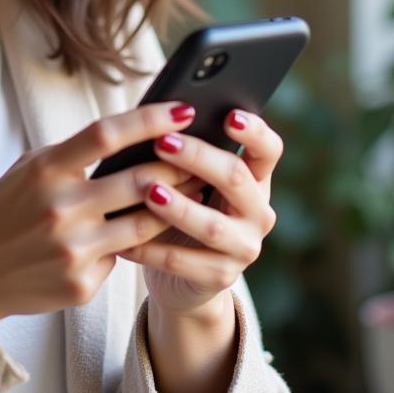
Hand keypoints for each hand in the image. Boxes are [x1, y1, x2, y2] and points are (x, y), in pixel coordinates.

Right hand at [0, 103, 199, 325]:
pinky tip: (152, 233)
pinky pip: (124, 256)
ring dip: (178, 205)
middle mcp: (61, 207)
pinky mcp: (82, 283)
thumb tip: (130, 133)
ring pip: (147, 223)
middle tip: (205, 154)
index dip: (150, 119)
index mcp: (46, 169)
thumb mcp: (29, 169)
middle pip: (141, 180)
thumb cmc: (5, 210)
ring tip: (198, 190)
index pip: (107, 134)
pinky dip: (139, 243)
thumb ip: (73, 154)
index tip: (183, 108)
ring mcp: (73, 249)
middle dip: (181, 166)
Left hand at [116, 109, 281, 317]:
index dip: (254, 132)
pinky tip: (125, 239)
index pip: (268, 149)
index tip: (229, 115)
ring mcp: (244, 247)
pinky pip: (185, 261)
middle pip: (236, 178)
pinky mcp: (221, 277)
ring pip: (213, 225)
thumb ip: (182, 151)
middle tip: (162, 142)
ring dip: (179, 207)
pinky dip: (152, 249)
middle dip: (198, 157)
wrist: (180, 274)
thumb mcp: (186, 178)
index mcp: (254, 178)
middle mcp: (257, 211)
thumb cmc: (179, 206)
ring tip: (149, 191)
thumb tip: (153, 117)